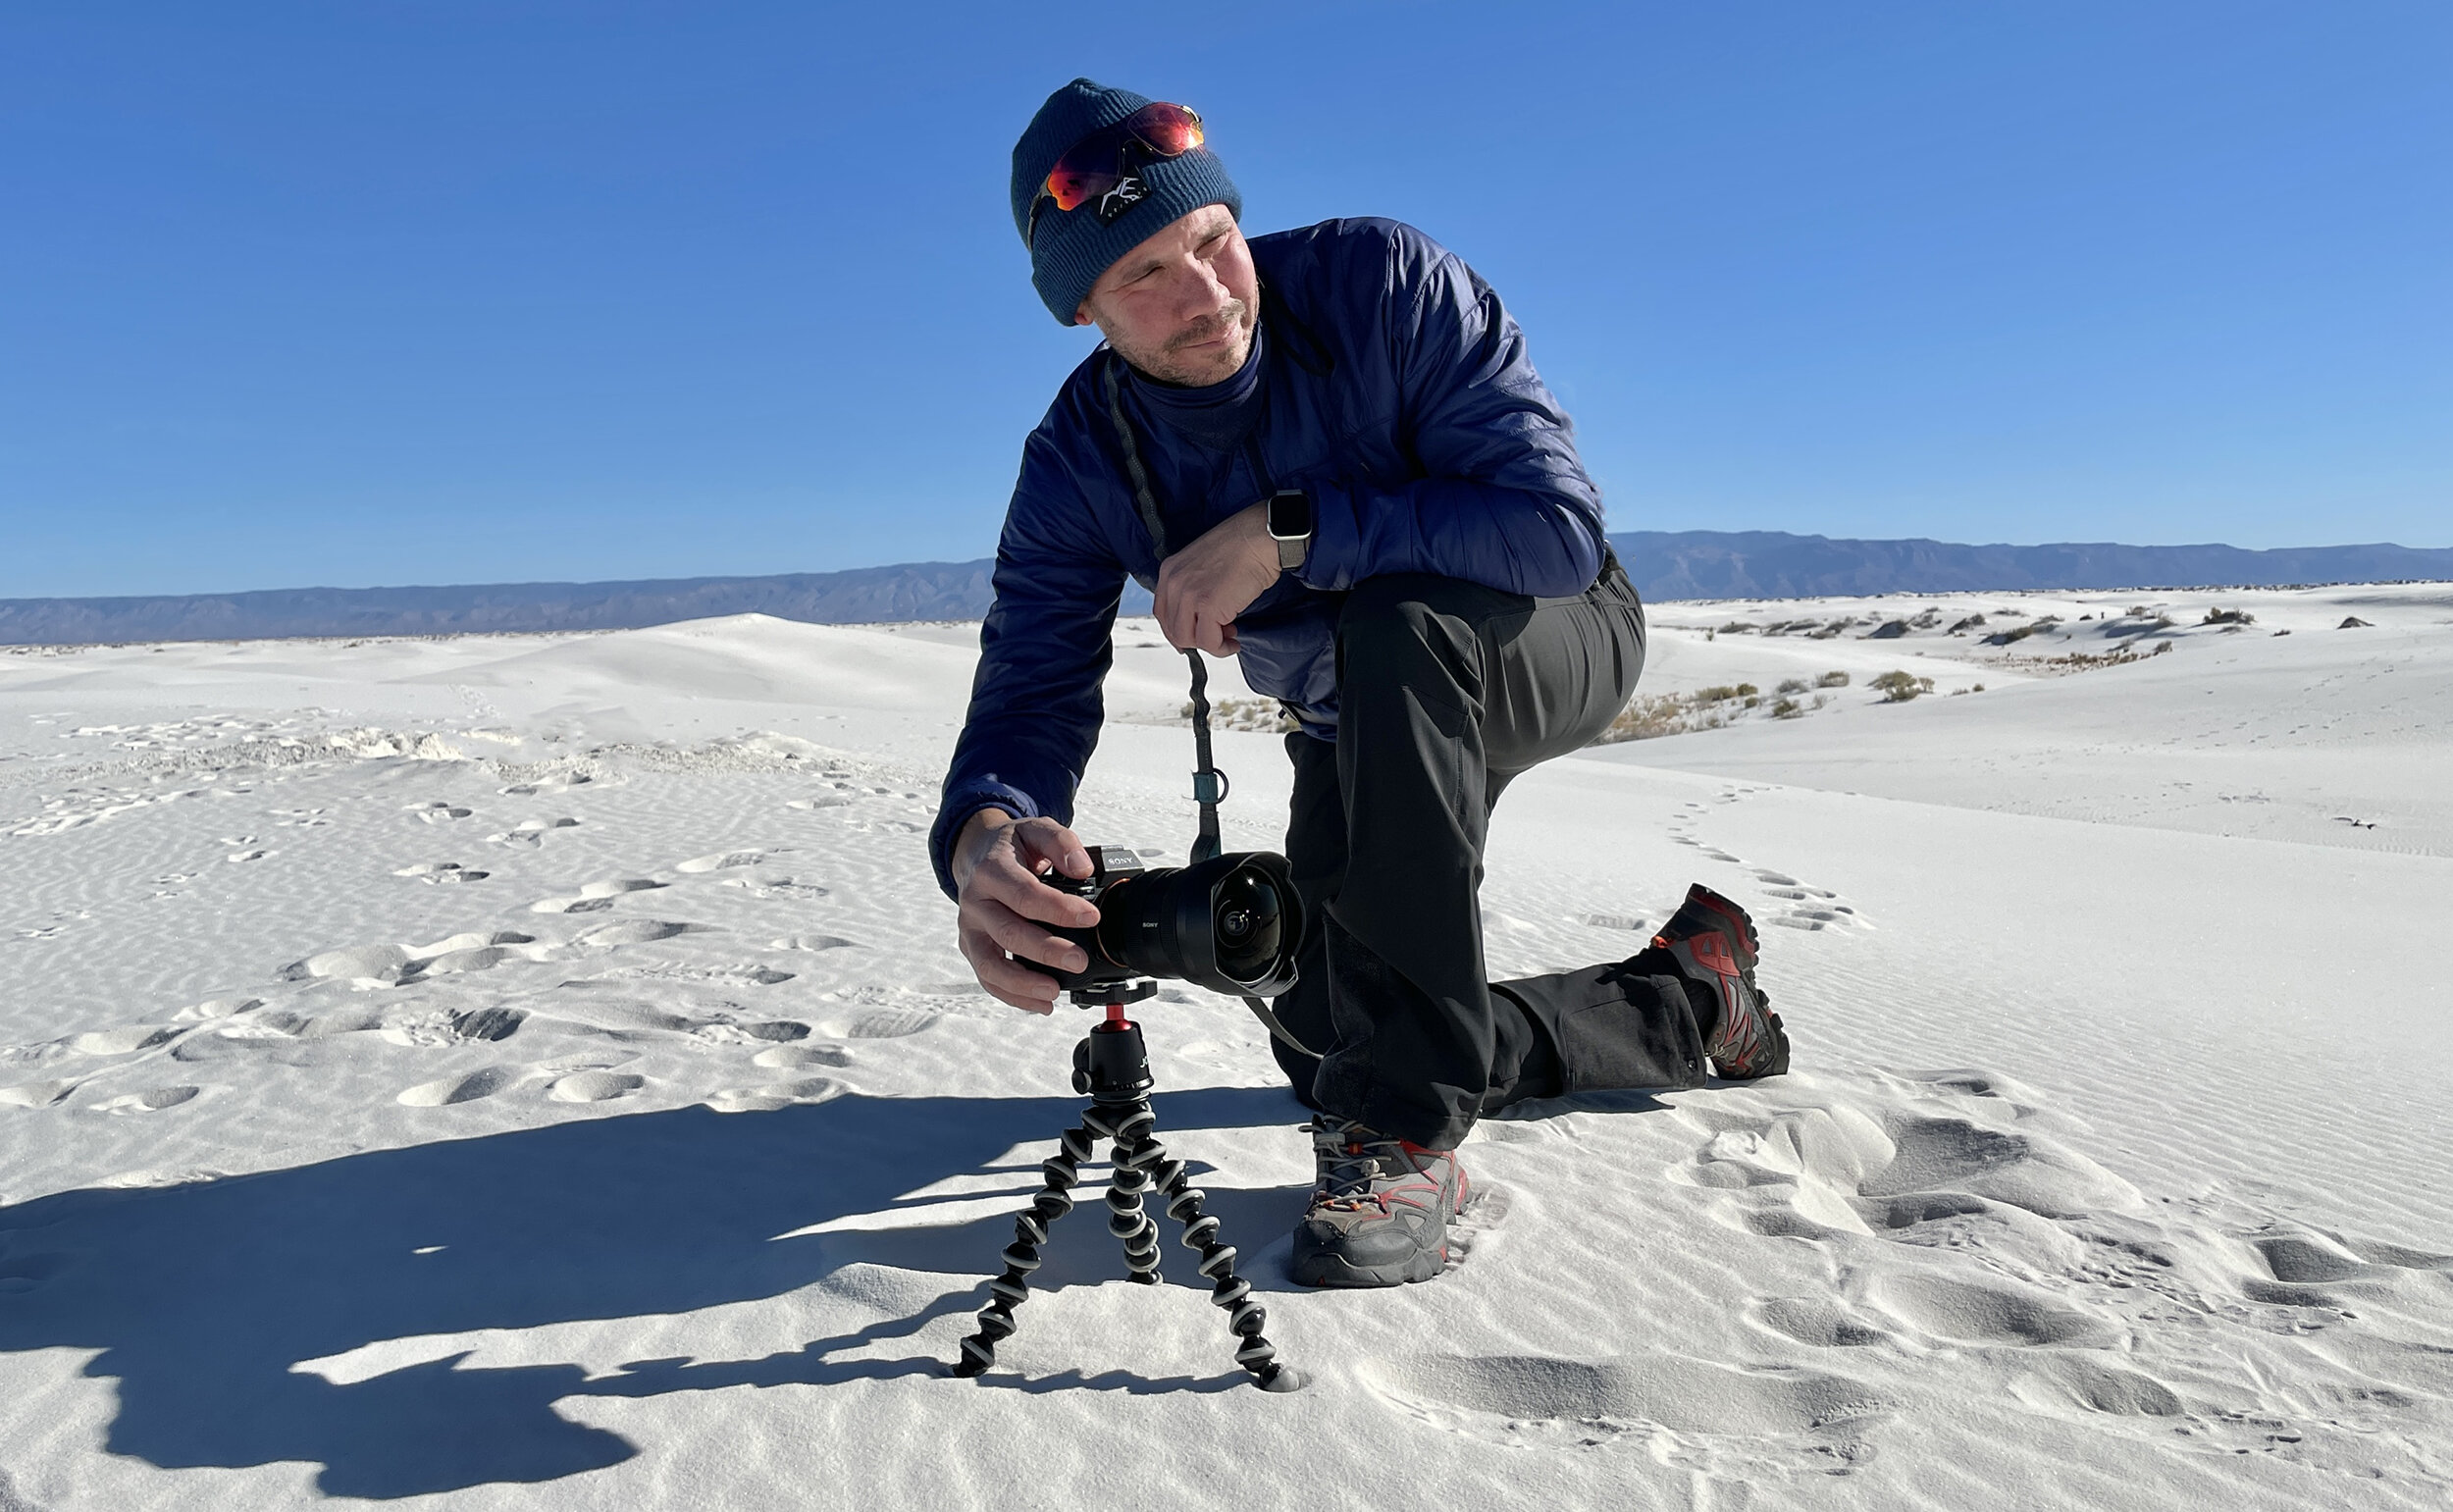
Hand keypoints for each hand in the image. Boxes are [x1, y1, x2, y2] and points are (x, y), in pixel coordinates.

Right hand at [952, 810, 1101, 1013]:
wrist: (977, 853)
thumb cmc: (1011, 846)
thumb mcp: (1036, 829)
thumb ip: (1061, 843)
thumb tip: (1083, 868)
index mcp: (991, 870)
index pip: (1024, 894)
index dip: (1059, 908)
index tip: (1091, 917)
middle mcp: (975, 901)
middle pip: (1008, 932)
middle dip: (1045, 951)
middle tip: (1079, 961)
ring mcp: (971, 928)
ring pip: (990, 964)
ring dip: (1023, 983)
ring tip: (1055, 992)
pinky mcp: (972, 947)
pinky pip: (988, 978)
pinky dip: (1013, 996)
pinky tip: (1042, 1004)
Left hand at [1154, 502, 1279, 655]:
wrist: (1259, 537)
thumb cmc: (1241, 546)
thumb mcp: (1203, 564)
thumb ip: (1194, 587)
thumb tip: (1200, 615)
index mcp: (1170, 571)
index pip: (1161, 612)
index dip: (1176, 631)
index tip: (1191, 638)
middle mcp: (1174, 583)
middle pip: (1173, 629)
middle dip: (1196, 639)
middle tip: (1217, 636)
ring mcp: (1189, 595)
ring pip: (1188, 639)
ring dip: (1210, 644)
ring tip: (1229, 637)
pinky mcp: (1208, 606)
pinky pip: (1209, 642)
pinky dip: (1221, 648)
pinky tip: (1233, 641)